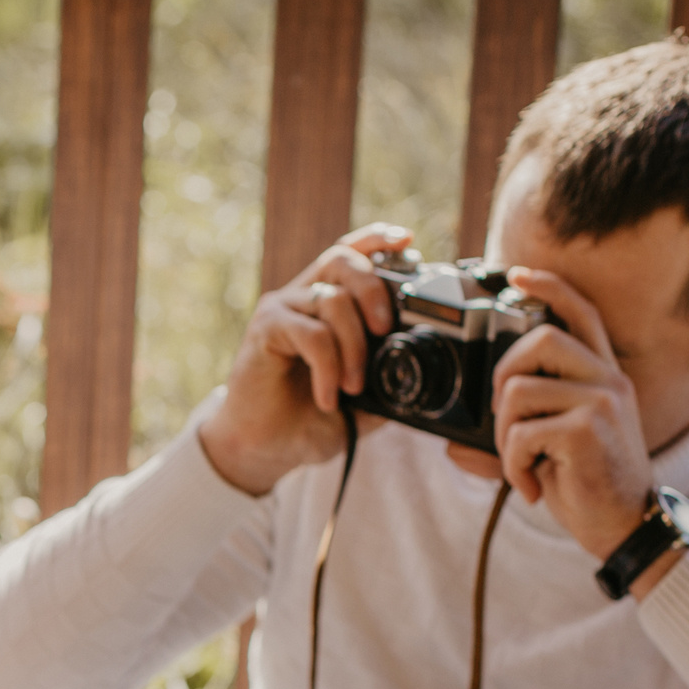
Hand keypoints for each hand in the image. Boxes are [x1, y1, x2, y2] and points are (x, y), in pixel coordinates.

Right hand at [198, 224, 412, 494]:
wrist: (265, 449)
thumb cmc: (308, 419)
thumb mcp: (362, 402)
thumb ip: (387, 380)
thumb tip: (422, 373)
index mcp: (326, 304)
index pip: (350, 254)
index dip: (376, 240)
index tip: (407, 241)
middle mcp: (303, 298)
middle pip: (342, 260)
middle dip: (374, 288)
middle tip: (384, 330)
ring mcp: (282, 311)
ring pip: (333, 300)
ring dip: (354, 347)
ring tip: (353, 388)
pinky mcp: (265, 330)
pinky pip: (312, 334)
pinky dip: (328, 367)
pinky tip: (328, 397)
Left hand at [445, 266, 651, 560]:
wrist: (623, 527)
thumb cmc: (589, 485)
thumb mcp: (552, 451)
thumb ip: (513, 435)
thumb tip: (452, 448)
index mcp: (604, 376)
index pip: (582, 314)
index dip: (550, 287)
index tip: (517, 275)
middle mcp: (609, 380)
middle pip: (541, 340)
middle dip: (504, 375)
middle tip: (505, 419)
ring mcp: (601, 402)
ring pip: (519, 391)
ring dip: (505, 435)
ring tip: (521, 463)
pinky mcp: (587, 430)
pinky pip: (521, 433)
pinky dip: (511, 465)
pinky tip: (530, 486)